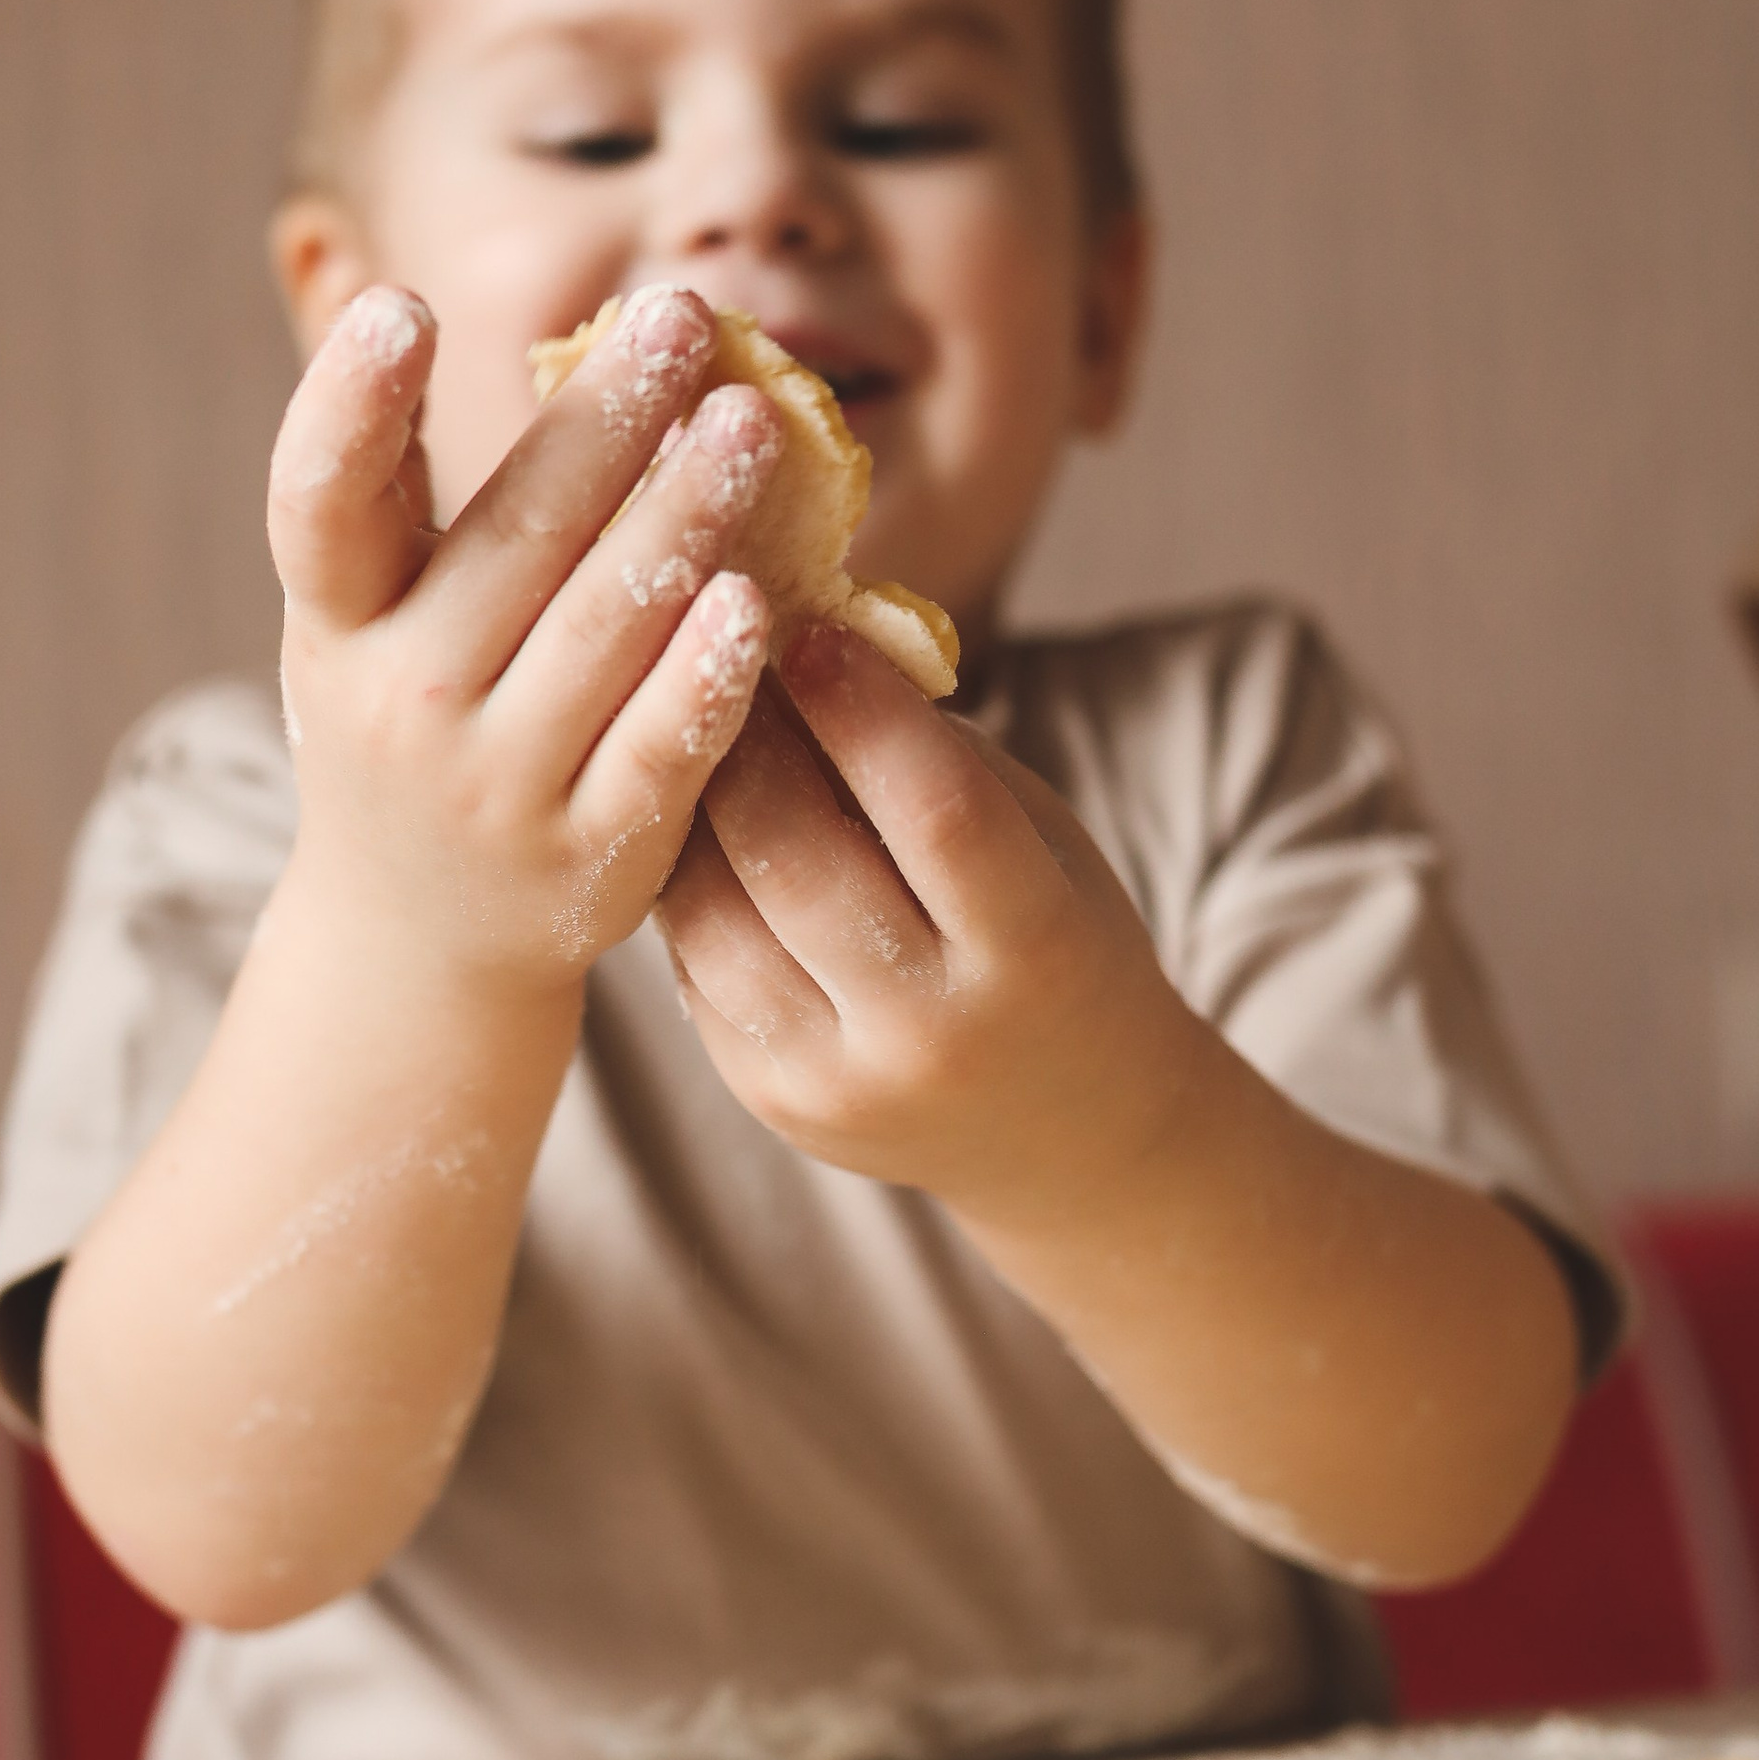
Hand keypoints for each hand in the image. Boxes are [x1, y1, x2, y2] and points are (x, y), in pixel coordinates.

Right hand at [267, 282, 779, 993]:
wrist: (418, 940)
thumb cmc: (407, 716)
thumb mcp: (363, 613)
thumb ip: (388, 484)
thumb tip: (395, 307)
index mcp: (337, 623)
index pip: (320, 504)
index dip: (349, 406)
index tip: (402, 305)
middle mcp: (401, 702)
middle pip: (513, 538)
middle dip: (605, 419)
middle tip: (686, 317)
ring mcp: (495, 786)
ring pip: (602, 630)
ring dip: (684, 515)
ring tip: (753, 423)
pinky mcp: (588, 855)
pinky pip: (660, 752)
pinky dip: (707, 679)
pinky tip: (761, 600)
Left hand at [656, 619, 1196, 1222]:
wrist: (1070, 1132)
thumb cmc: (1060, 949)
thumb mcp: (1040, 847)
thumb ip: (938, 762)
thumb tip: (806, 642)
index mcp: (1035, 953)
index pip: (933, 808)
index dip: (861, 707)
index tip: (812, 627)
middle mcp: (932, 1033)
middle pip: (799, 856)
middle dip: (750, 739)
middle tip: (723, 656)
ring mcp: (839, 1081)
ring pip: (716, 912)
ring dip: (696, 805)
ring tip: (696, 732)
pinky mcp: (771, 1101)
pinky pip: (696, 965)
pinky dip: (687, 881)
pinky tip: (696, 825)